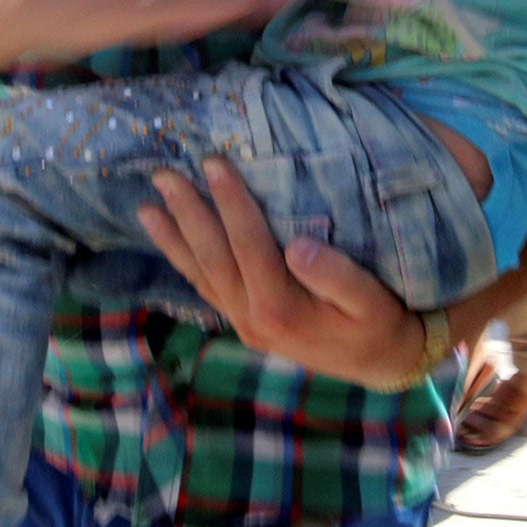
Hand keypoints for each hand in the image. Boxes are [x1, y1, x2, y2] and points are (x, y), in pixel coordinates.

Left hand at [137, 158, 428, 387]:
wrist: (380, 363)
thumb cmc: (380, 324)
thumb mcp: (372, 302)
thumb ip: (337, 276)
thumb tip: (297, 246)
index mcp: (282, 308)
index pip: (248, 245)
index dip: (230, 202)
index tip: (212, 163)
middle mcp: (252, 317)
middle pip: (213, 257)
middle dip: (187, 213)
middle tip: (162, 175)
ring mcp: (243, 323)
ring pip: (201, 275)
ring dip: (173, 238)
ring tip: (145, 208)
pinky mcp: (243, 324)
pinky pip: (206, 289)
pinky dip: (184, 262)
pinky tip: (169, 241)